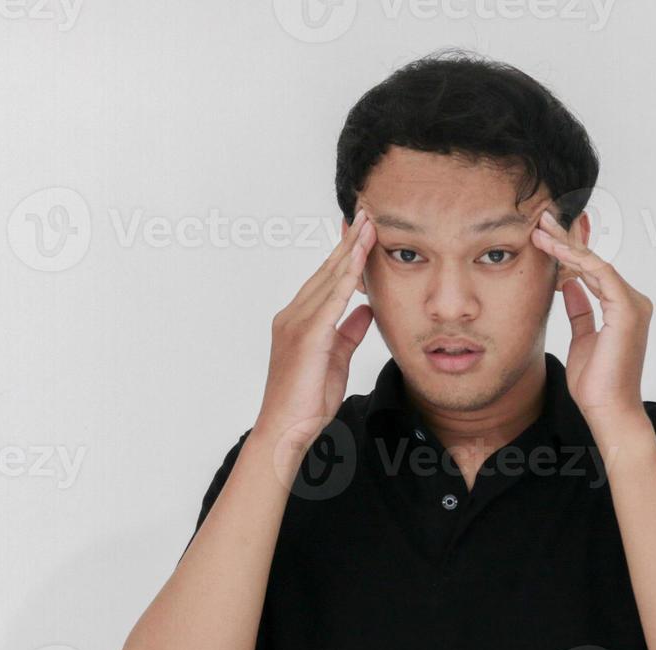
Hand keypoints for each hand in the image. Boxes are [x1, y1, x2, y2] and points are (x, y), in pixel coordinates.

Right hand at [257, 209, 375, 454]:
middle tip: (367, 213)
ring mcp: (296, 325)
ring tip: (368, 226)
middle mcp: (293, 316)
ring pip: (328, 280)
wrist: (286, 430)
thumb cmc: (307, 400)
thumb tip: (366, 309)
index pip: (327, 279)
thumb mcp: (336, 359)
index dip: (346, 254)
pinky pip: (329, 303)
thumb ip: (348, 332)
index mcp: (300, 320)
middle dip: (348, 241)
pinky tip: (358, 261)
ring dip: (350, 251)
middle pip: (326, 271)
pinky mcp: (306, 339)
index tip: (363, 230)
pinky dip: (344, 279)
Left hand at [531, 210, 650, 423]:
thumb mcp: (582, 338)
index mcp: (623, 308)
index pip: (593, 270)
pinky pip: (599, 273)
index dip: (568, 251)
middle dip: (566, 239)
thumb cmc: (596, 383)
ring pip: (595, 263)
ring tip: (540, 229)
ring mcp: (633, 304)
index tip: (544, 237)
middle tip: (542, 219)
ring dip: (565, 244)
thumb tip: (569, 284)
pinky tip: (553, 250)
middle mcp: (632, 301)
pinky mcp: (628, 309)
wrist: (608, 409)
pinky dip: (575, 259)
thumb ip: (580, 309)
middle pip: (594, 261)